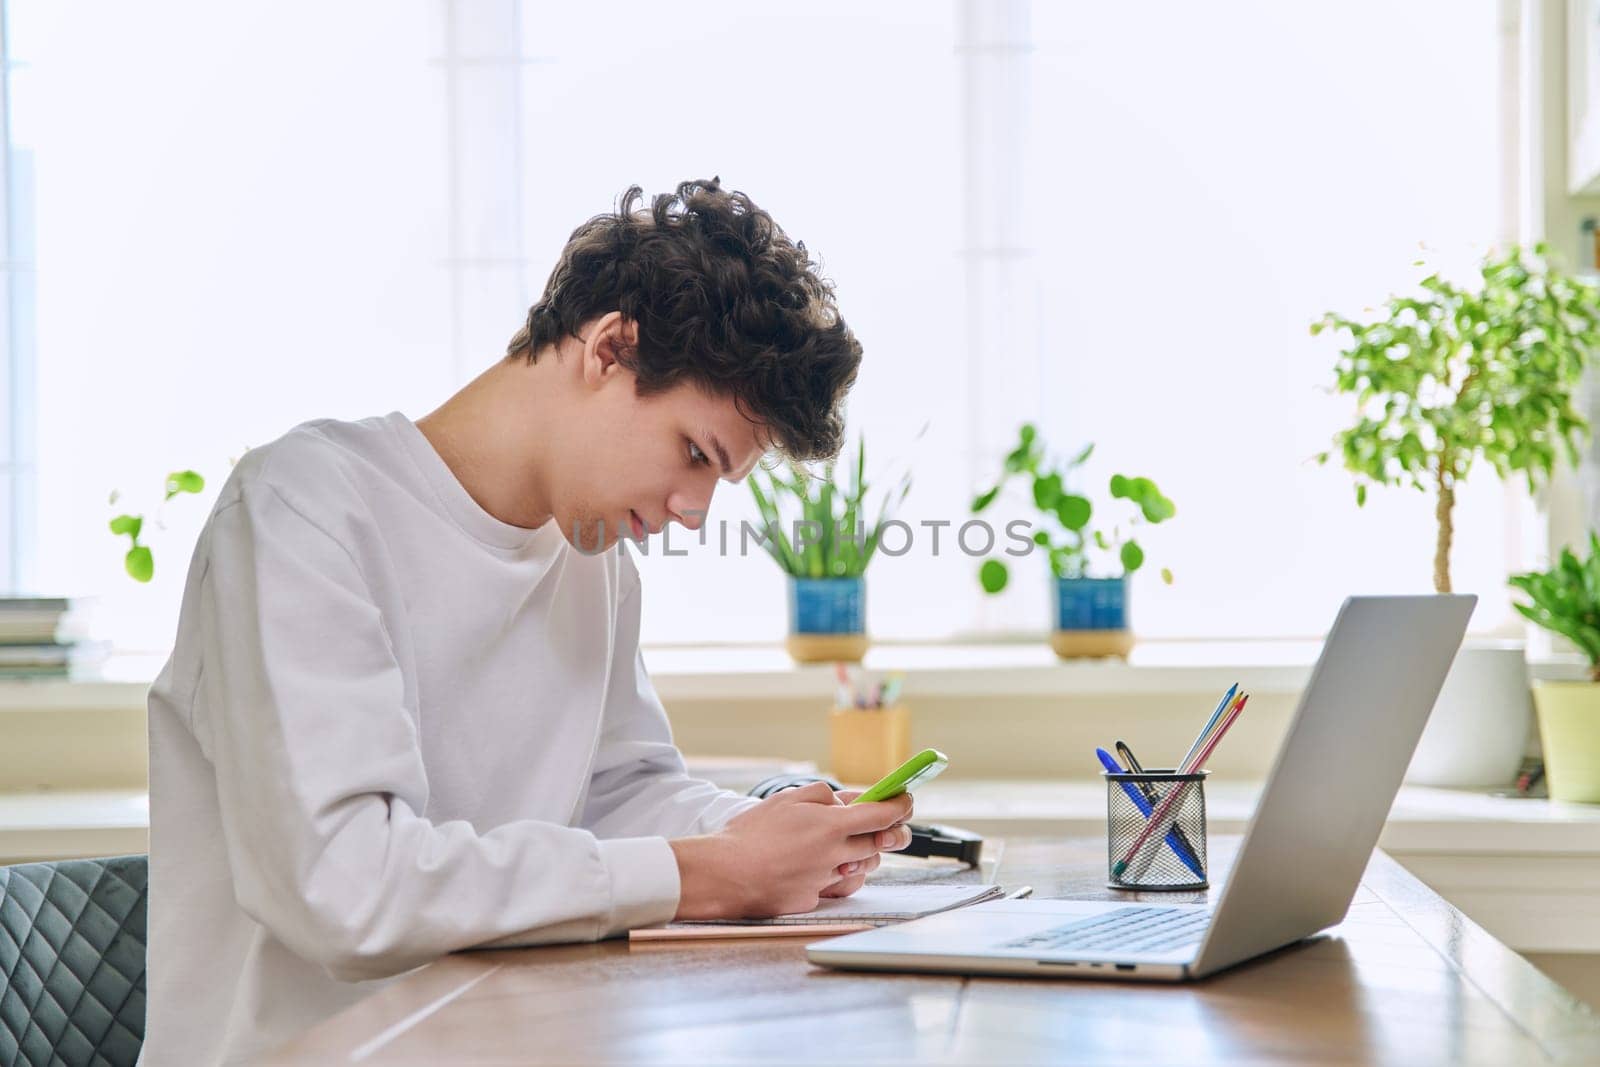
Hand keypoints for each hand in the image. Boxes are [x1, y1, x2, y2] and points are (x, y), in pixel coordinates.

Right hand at [668, 781, 913, 919]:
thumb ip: (821, 796)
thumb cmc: (750, 834)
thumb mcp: (786, 799)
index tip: (906, 800)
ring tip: (842, 845)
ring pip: (861, 867)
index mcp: (830, 825)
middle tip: (885, 825)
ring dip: (861, 855)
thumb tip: (845, 801)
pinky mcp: (814, 900)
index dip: (901, 807)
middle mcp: (834, 855)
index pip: (883, 815)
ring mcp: (825, 880)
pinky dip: (836, 876)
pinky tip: (822, 867)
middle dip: (887, 833)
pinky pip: (837, 886)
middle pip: (878, 844)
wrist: (724, 874)